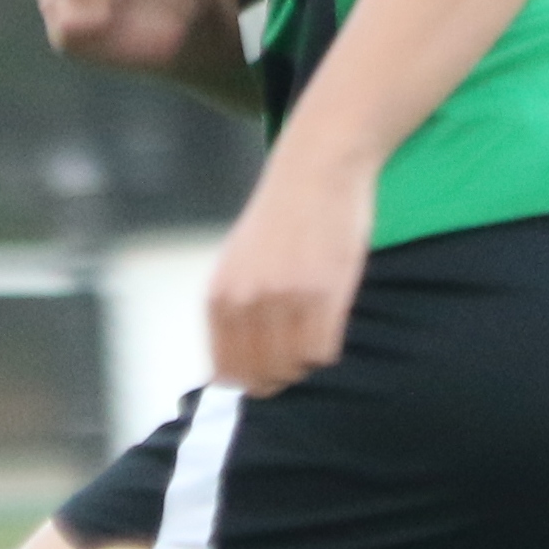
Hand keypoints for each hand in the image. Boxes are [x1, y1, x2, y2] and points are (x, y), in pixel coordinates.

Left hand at [205, 144, 376, 391]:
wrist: (317, 168)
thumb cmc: (281, 216)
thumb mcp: (238, 263)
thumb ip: (233, 308)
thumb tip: (234, 369)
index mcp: (219, 297)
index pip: (228, 373)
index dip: (251, 380)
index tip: (268, 372)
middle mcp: (245, 303)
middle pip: (262, 377)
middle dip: (281, 376)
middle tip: (297, 354)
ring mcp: (284, 300)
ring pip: (295, 367)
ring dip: (306, 362)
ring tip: (314, 332)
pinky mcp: (323, 293)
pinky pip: (324, 351)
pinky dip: (328, 349)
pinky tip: (329, 323)